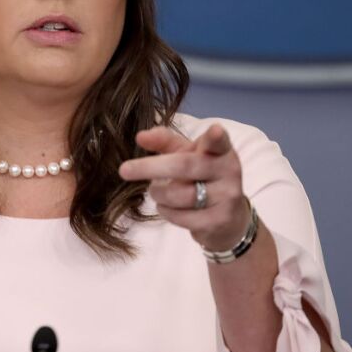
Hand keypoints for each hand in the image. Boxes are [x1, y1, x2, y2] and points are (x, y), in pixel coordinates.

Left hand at [118, 124, 250, 250]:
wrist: (227, 219)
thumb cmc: (201, 177)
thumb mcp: (186, 155)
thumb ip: (165, 141)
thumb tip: (140, 136)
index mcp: (221, 151)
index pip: (219, 142)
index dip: (216, 137)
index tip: (215, 130)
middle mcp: (229, 172)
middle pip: (184, 166)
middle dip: (150, 167)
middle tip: (123, 170)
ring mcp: (226, 198)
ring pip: (177, 195)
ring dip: (158, 193)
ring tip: (158, 191)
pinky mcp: (219, 221)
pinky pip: (180, 216)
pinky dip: (166, 211)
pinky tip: (170, 208)